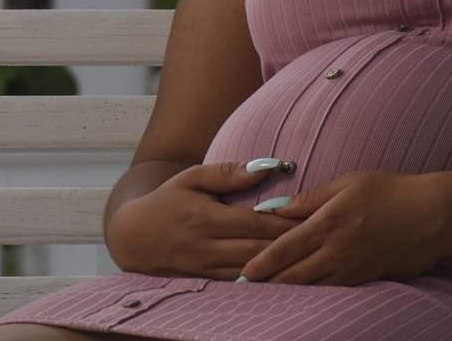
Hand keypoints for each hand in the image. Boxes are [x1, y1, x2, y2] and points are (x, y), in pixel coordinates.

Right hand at [108, 160, 298, 278]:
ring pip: (250, 272)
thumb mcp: (192, 177)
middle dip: (289, 246)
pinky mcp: (205, 280)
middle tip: (319, 238)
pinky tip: (283, 272)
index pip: (255, 224)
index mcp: (206, 219)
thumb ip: (228, 173)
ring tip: (307, 255)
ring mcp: (205, 268)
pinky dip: (262, 279)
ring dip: (279, 266)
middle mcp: (206, 247)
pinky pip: (239, 283)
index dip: (284, 224)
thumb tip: (265, 167)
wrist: (132, 237)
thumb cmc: (168, 200)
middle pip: (257, 251)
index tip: (311, 217)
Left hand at [238, 171, 449, 285]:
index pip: (284, 249)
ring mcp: (352, 269)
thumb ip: (313, 197)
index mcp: (328, 224)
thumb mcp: (351, 182)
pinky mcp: (367, 279)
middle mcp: (336, 252)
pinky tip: (307, 292)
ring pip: (311, 288)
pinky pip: (333, 291)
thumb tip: (280, 208)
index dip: (260, 264)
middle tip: (248, 289)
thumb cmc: (394, 191)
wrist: (434, 215)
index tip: (244, 273)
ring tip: (271, 293)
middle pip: (292, 276)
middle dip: (268, 284)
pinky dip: (314, 293)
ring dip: (289, 291)